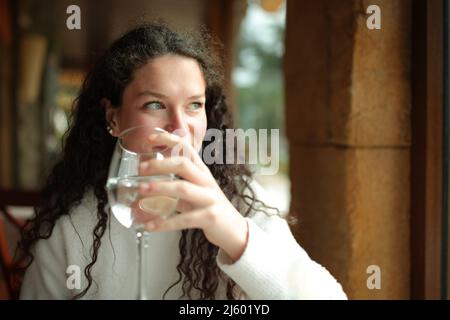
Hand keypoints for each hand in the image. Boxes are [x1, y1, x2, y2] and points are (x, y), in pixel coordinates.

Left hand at [137, 131, 248, 261]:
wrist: (235, 230)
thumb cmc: (211, 208)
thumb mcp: (195, 193)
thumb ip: (176, 186)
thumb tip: (148, 185)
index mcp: (202, 172)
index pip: (187, 149)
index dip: (170, 140)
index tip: (151, 137)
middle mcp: (206, 182)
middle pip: (183, 164)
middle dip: (160, 164)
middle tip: (141, 168)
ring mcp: (209, 199)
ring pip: (183, 188)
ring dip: (160, 188)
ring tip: (142, 190)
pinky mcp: (209, 217)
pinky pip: (184, 219)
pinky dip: (164, 223)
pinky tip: (150, 225)